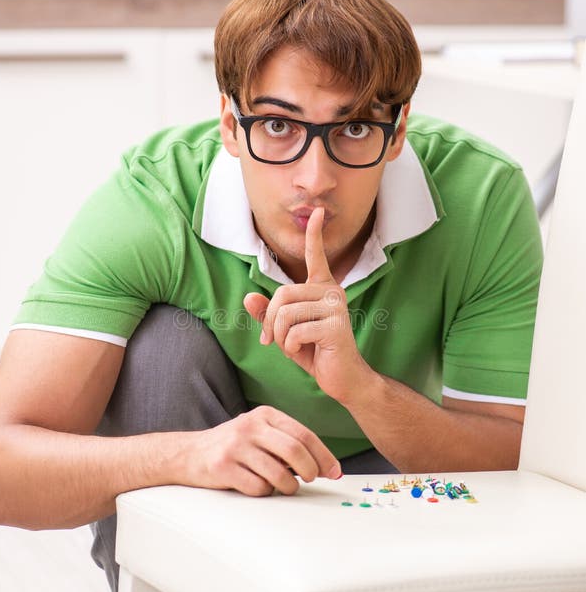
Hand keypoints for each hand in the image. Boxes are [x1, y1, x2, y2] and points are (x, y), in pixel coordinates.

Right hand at [186, 405, 341, 495]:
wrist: (188, 453)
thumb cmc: (232, 446)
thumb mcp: (258, 432)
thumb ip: (285, 442)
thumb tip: (322, 464)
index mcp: (264, 415)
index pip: (303, 434)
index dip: (323, 455)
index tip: (333, 471)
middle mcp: (250, 427)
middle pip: (295, 451)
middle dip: (310, 470)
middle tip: (311, 480)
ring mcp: (236, 446)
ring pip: (279, 473)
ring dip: (288, 487)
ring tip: (284, 486)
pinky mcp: (224, 467)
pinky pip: (258, 487)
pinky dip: (265, 492)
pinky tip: (258, 486)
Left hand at [244, 207, 370, 404]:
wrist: (342, 379)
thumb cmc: (314, 351)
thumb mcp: (285, 331)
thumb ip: (268, 314)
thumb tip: (248, 297)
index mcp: (322, 288)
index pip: (316, 256)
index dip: (315, 235)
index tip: (318, 212)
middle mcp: (332, 292)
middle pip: (283, 293)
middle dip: (272, 321)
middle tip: (273, 340)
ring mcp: (336, 308)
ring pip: (286, 313)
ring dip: (279, 336)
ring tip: (290, 347)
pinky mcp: (336, 326)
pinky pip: (295, 331)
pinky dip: (290, 346)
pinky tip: (303, 352)